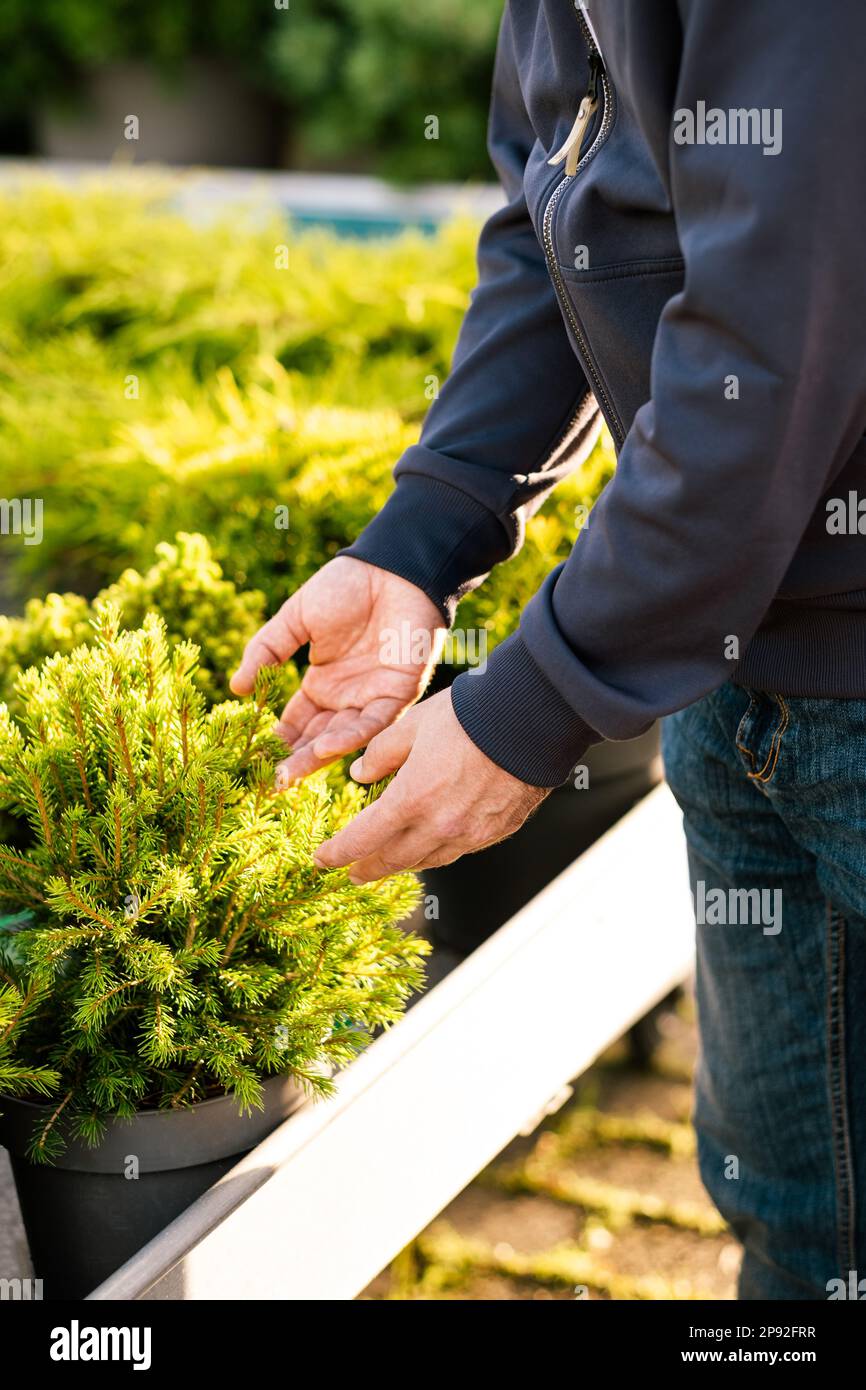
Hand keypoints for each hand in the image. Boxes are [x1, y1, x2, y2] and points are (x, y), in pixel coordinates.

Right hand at [230, 557, 444, 780]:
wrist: (390, 566)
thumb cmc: (345, 587)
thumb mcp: (295, 620)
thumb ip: (266, 651)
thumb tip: (236, 687)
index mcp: (323, 683)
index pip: (297, 723)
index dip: (277, 741)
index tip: (252, 759)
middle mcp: (347, 697)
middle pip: (318, 738)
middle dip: (295, 761)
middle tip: (269, 782)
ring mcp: (373, 697)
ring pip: (345, 736)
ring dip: (318, 756)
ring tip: (290, 772)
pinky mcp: (399, 691)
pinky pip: (374, 721)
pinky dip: (351, 735)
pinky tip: (326, 746)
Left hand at [313, 689, 548, 882]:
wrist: (531, 721)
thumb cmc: (471, 716)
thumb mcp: (413, 725)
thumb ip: (381, 753)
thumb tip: (361, 774)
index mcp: (411, 800)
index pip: (362, 840)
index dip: (338, 853)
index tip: (323, 860)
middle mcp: (439, 827)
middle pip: (393, 860)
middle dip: (367, 868)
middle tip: (352, 872)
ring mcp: (470, 834)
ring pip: (427, 861)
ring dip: (402, 864)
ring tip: (388, 862)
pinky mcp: (496, 832)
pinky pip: (458, 851)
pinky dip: (436, 852)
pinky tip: (431, 844)